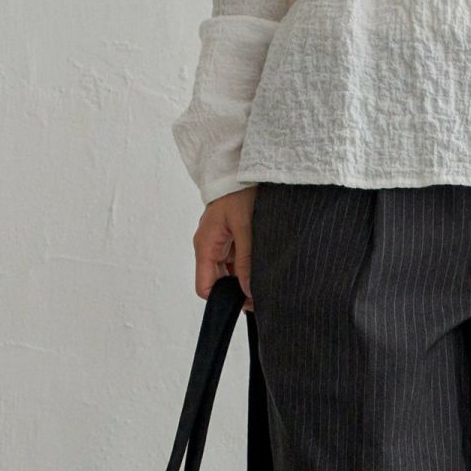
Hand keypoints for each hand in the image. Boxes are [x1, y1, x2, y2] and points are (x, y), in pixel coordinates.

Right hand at [193, 187, 256, 309]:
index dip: (223, 299)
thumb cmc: (240, 190)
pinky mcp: (230, 239)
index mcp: (205, 245)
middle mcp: (209, 247)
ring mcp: (219, 243)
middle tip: (262, 296)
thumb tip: (248, 292)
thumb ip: (247, 261)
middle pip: (218, 283)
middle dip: (238, 292)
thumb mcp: (246, 227)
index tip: (245, 303)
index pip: (205, 287)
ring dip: (245, 280)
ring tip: (265, 282)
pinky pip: (236, 261)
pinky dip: (248, 268)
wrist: (242, 166)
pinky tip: (263, 268)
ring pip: (229, 274)